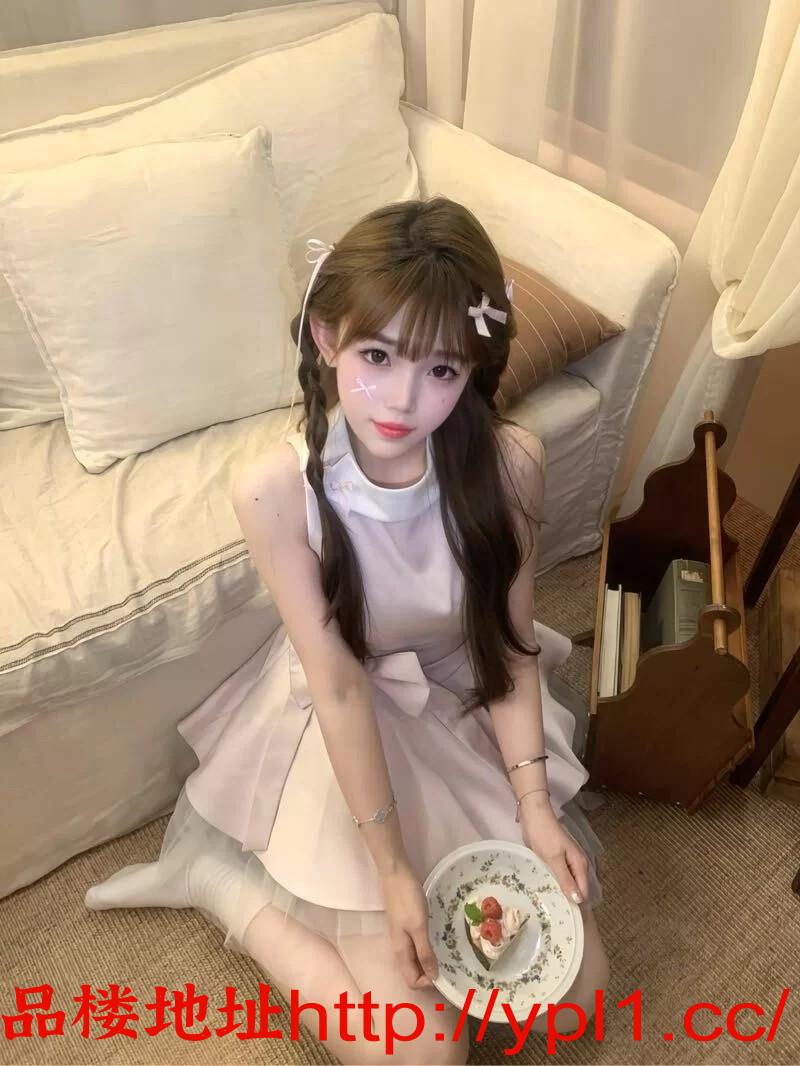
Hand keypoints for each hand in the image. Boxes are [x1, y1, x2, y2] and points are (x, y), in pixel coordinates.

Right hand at [380, 862, 439, 990]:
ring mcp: (402, 938)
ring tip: (446, 952)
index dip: (428, 982)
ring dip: (429, 961)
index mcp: (400, 952)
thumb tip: (433, 978)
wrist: (396, 875)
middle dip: (430, 973)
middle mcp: (400, 949)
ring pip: (416, 960)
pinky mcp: (406, 928)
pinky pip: (417, 947)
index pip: (412, 981)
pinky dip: (427, 949)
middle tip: (449, 963)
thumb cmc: (408, 901)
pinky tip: (438, 939)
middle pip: (414, 972)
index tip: (445, 970)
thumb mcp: (418, 928)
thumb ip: (424, 953)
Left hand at [519, 796, 589, 904]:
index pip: (583, 892)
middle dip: (569, 899)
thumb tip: (579, 900)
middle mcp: (577, 864)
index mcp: (580, 864)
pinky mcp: (557, 859)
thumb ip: (566, 879)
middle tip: (555, 913)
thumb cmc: (544, 835)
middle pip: (578, 888)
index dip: (576, 904)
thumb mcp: (554, 859)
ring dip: (561, 891)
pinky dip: (555, 882)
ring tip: (550, 905)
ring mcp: (567, 861)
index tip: (564, 916)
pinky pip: (561, 875)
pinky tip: (546, 889)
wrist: (534, 814)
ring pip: (569, 882)